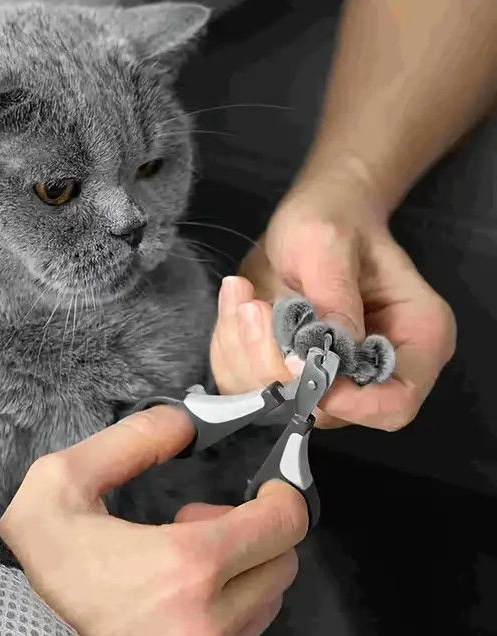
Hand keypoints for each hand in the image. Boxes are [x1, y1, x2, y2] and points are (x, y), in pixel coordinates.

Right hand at [0, 405, 306, 635]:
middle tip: (196, 521)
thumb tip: (185, 423)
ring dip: (240, 575)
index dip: (281, 496)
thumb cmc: (19, 568)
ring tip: (176, 564)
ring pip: (264, 609)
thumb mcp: (63, 479)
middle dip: (257, 534)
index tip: (263, 487)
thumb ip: (134, 439)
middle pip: (283, 567)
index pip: (283, 525)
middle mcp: (205, 626)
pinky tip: (165, 602)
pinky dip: (221, 615)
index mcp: (186, 566)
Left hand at [211, 160, 455, 430]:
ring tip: (241, 297)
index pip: (394, 405)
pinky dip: (229, 349)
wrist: (313, 217)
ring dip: (243, 353)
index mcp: (416, 340)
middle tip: (251, 308)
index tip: (299, 363)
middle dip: (275, 365)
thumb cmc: (333, 218)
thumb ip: (331, 299)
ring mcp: (326, 379)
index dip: (350, 403)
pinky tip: (235, 304)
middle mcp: (373, 372)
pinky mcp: (286, 375)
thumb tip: (320, 355)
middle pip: (324, 409)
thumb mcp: (328, 244)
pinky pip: (246, 384)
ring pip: (273, 402)